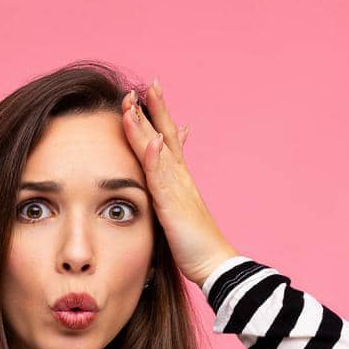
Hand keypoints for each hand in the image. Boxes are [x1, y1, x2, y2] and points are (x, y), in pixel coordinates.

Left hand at [120, 77, 241, 289]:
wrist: (213, 263)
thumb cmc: (194, 241)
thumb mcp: (179, 208)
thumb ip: (170, 188)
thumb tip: (164, 175)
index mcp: (179, 178)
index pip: (167, 138)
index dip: (158, 115)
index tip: (148, 92)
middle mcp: (180, 177)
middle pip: (166, 135)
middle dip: (155, 109)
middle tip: (146, 84)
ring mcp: (177, 189)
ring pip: (159, 150)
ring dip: (147, 125)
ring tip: (135, 102)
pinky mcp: (173, 205)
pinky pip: (162, 178)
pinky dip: (155, 158)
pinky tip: (151, 141)